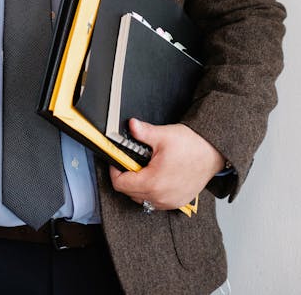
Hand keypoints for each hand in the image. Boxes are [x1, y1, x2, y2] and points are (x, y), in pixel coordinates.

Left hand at [109, 118, 224, 209]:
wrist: (213, 154)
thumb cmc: (192, 146)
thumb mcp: (163, 135)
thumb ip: (143, 132)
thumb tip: (131, 125)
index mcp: (153, 182)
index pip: (120, 184)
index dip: (115, 171)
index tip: (119, 160)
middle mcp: (160, 197)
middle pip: (129, 193)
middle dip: (127, 177)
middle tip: (133, 161)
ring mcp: (169, 202)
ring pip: (141, 199)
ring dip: (138, 185)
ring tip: (145, 168)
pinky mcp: (176, 203)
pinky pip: (154, 202)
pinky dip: (150, 192)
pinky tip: (156, 177)